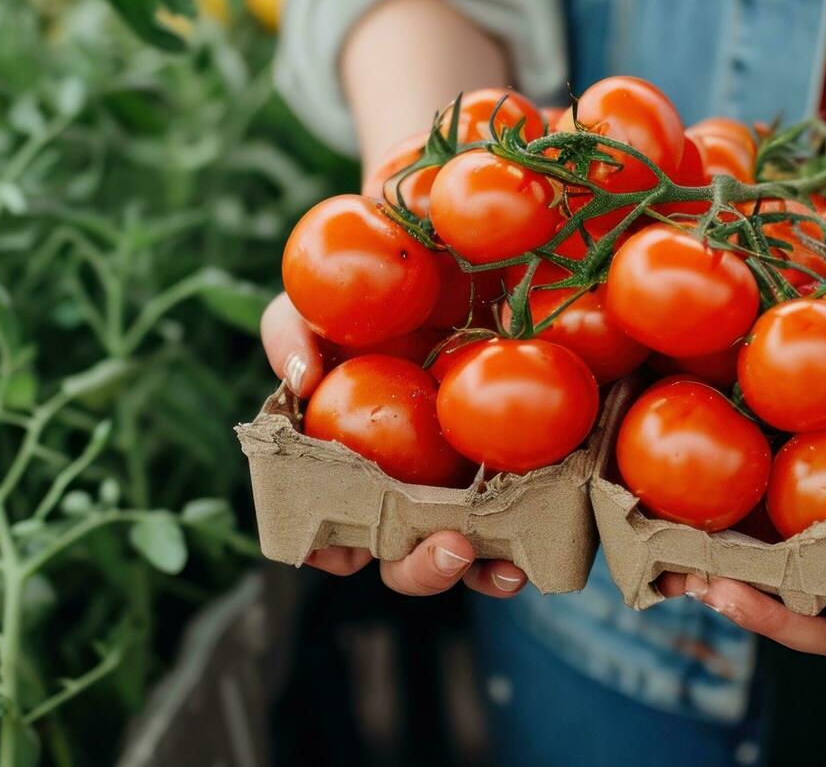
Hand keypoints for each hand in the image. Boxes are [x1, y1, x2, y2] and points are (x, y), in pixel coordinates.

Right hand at [260, 291, 529, 595]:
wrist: (474, 254)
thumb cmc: (377, 287)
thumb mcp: (322, 297)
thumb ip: (290, 330)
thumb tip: (300, 380)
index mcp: (349, 459)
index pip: (327, 523)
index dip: (327, 548)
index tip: (341, 551)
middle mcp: (405, 483)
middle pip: (402, 555)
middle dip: (421, 568)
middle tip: (450, 546)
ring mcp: (462, 481)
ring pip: (464, 551)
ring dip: (476, 570)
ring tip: (500, 561)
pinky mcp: (520, 469)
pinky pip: (524, 520)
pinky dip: (527, 545)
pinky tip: (535, 548)